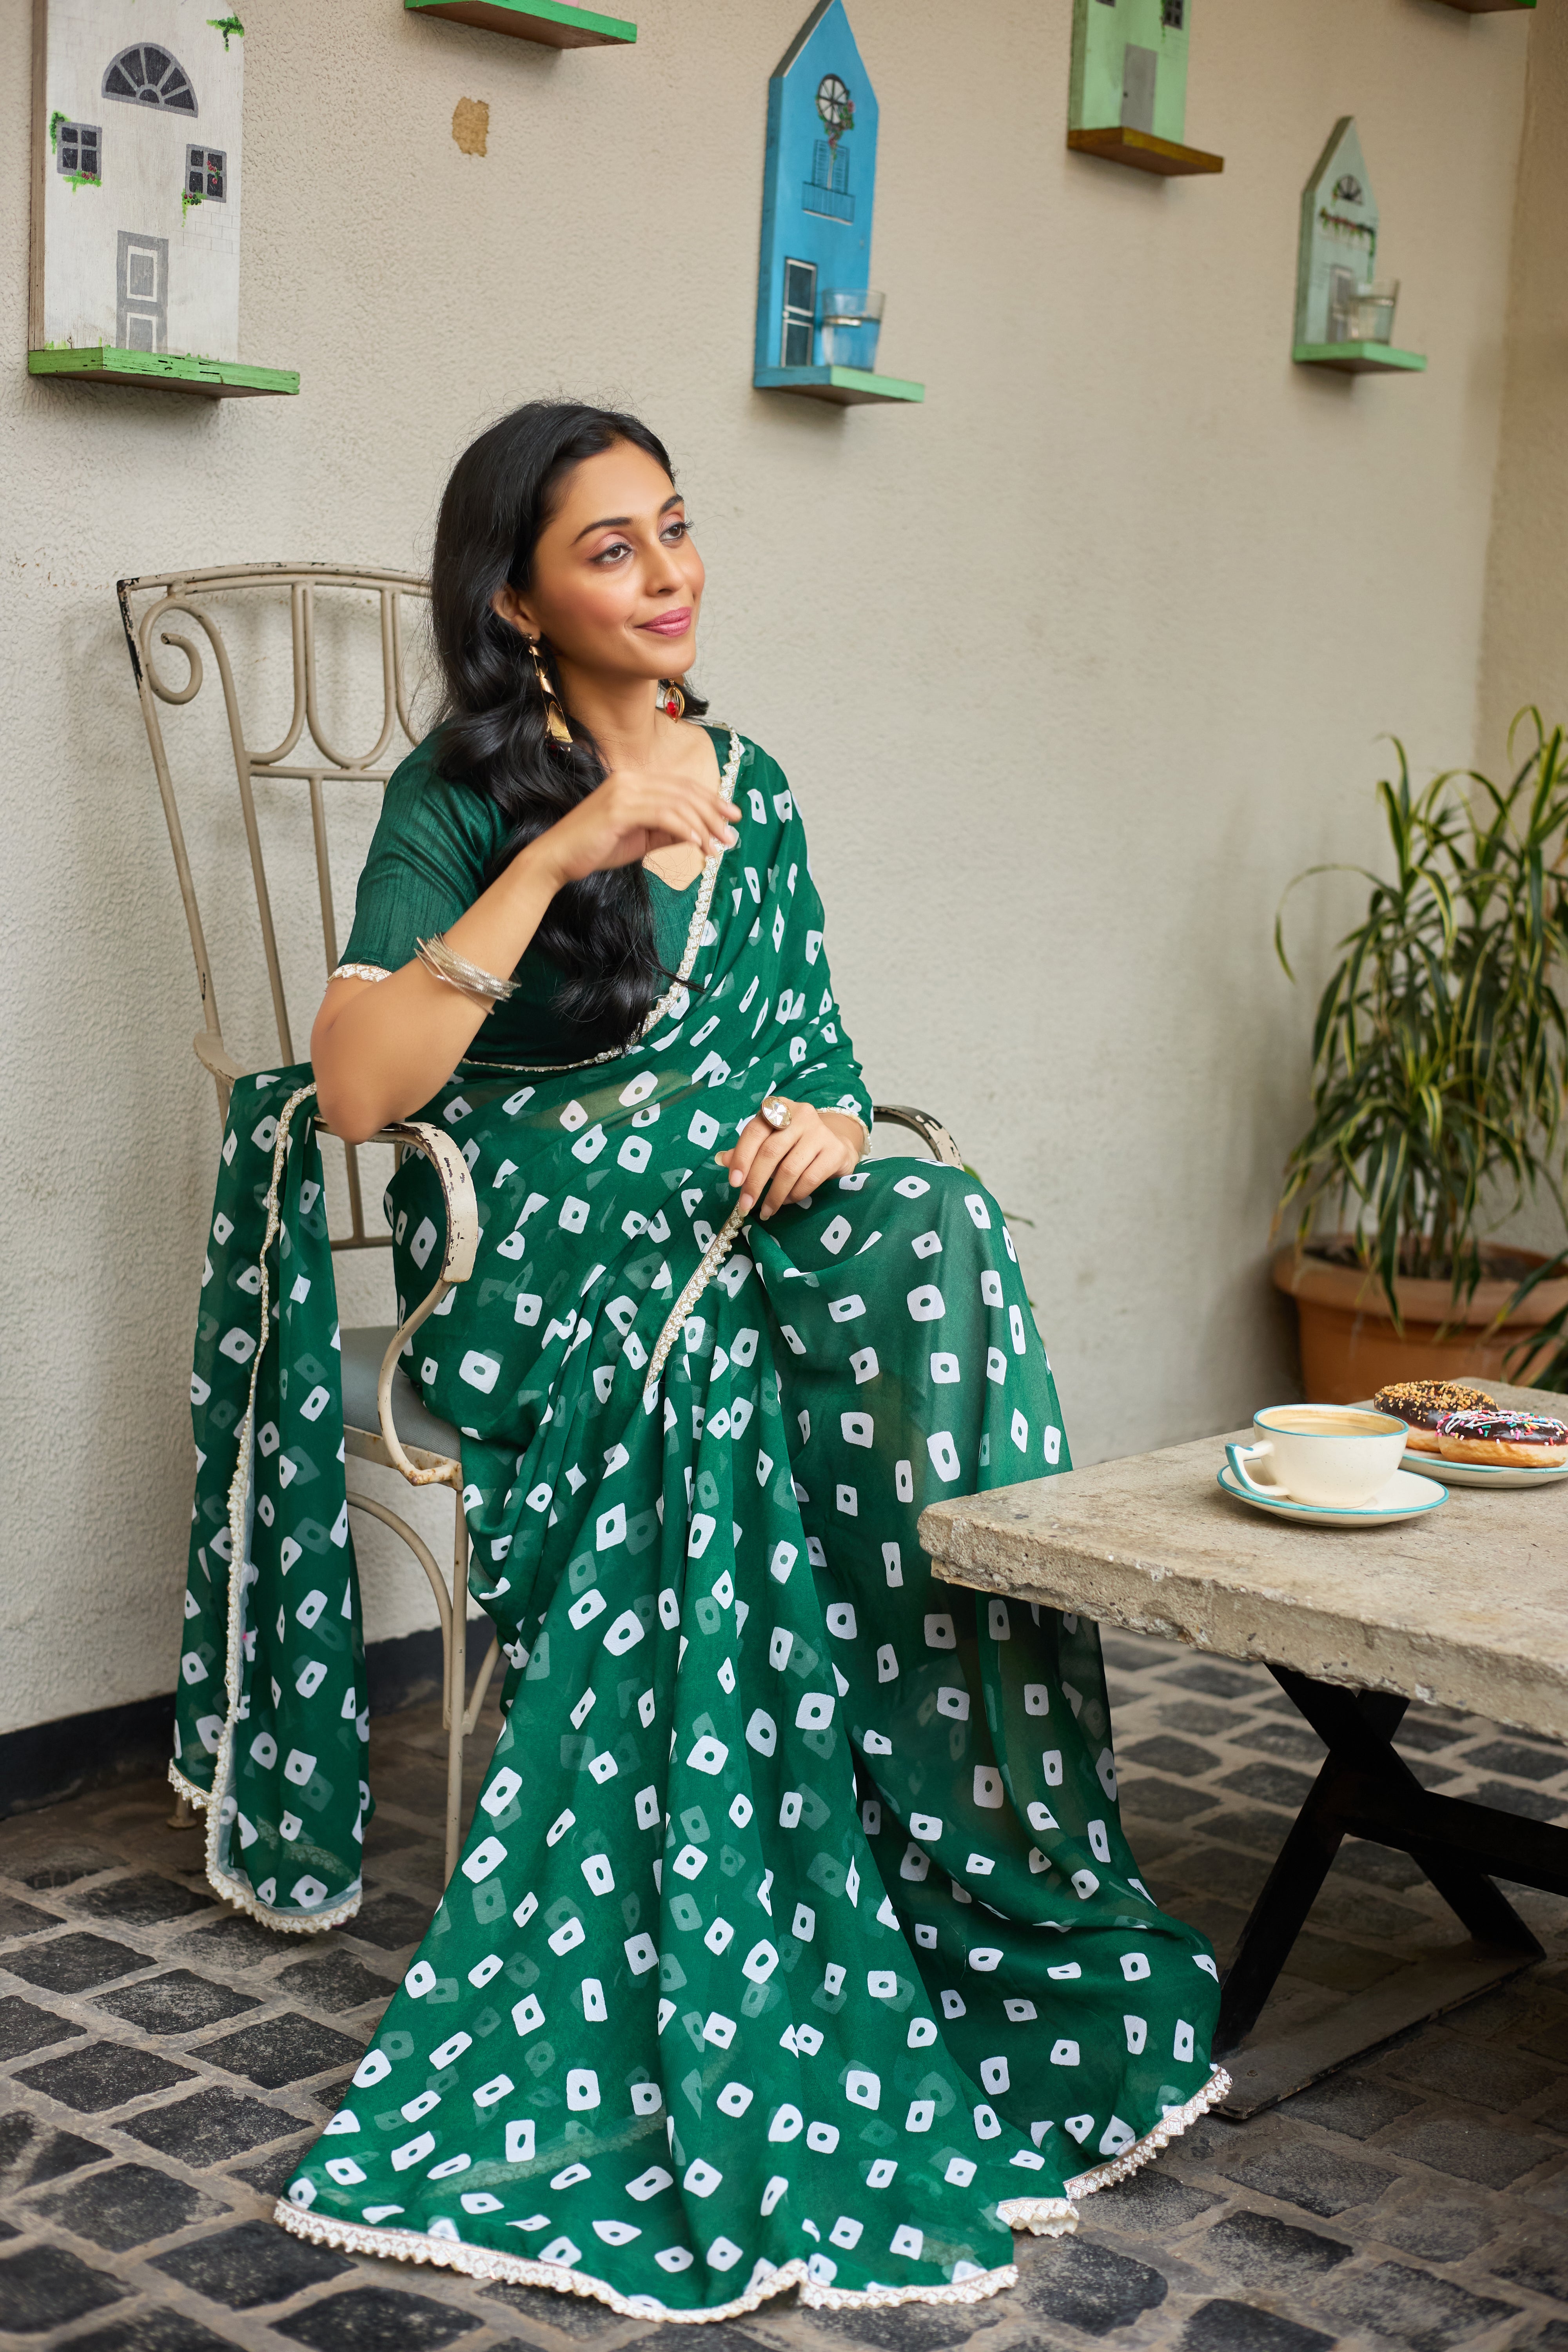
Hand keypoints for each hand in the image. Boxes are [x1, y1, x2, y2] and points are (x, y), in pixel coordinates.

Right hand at [530, 764, 739, 888]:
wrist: (557, 858)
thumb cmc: (596, 849)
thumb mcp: (640, 840)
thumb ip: (668, 833)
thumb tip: (700, 833)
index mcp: (634, 781)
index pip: (681, 785)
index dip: (711, 799)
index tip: (732, 816)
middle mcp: (630, 779)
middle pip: (684, 791)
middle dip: (713, 813)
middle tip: (732, 834)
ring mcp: (623, 790)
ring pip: (677, 803)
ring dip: (703, 825)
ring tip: (718, 846)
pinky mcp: (618, 808)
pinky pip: (662, 815)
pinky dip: (684, 829)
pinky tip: (697, 844)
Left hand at [716, 1102, 862, 1219]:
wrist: (837, 1145)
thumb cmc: (795, 1145)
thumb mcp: (769, 1144)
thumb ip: (746, 1152)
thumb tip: (721, 1159)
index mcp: (778, 1109)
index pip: (754, 1131)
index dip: (742, 1157)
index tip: (734, 1183)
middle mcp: (800, 1115)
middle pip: (770, 1152)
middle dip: (755, 1182)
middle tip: (745, 1205)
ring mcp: (820, 1132)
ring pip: (789, 1168)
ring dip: (774, 1195)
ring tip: (767, 1210)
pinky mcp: (835, 1151)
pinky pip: (809, 1178)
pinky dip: (795, 1194)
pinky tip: (787, 1201)